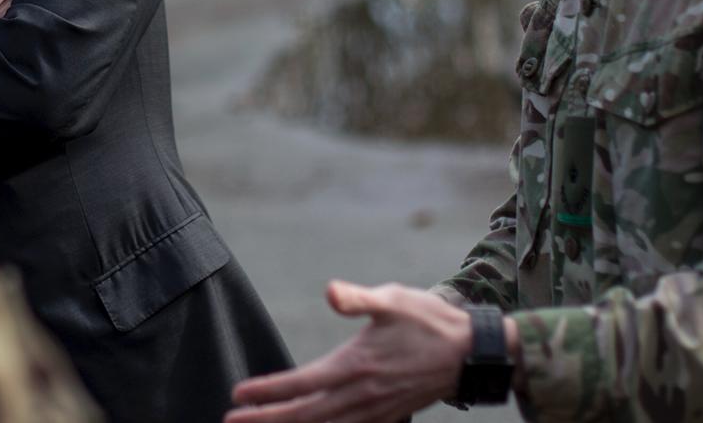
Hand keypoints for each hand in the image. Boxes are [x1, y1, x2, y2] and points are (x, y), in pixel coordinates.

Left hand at [225, 281, 473, 422]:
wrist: (470, 352)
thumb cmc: (428, 322)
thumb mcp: (393, 299)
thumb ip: (358, 299)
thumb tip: (330, 292)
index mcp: (355, 366)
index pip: (301, 384)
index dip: (267, 392)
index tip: (237, 395)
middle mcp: (361, 396)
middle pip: (305, 415)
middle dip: (266, 420)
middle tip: (231, 420)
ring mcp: (374, 411)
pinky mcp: (386, 417)